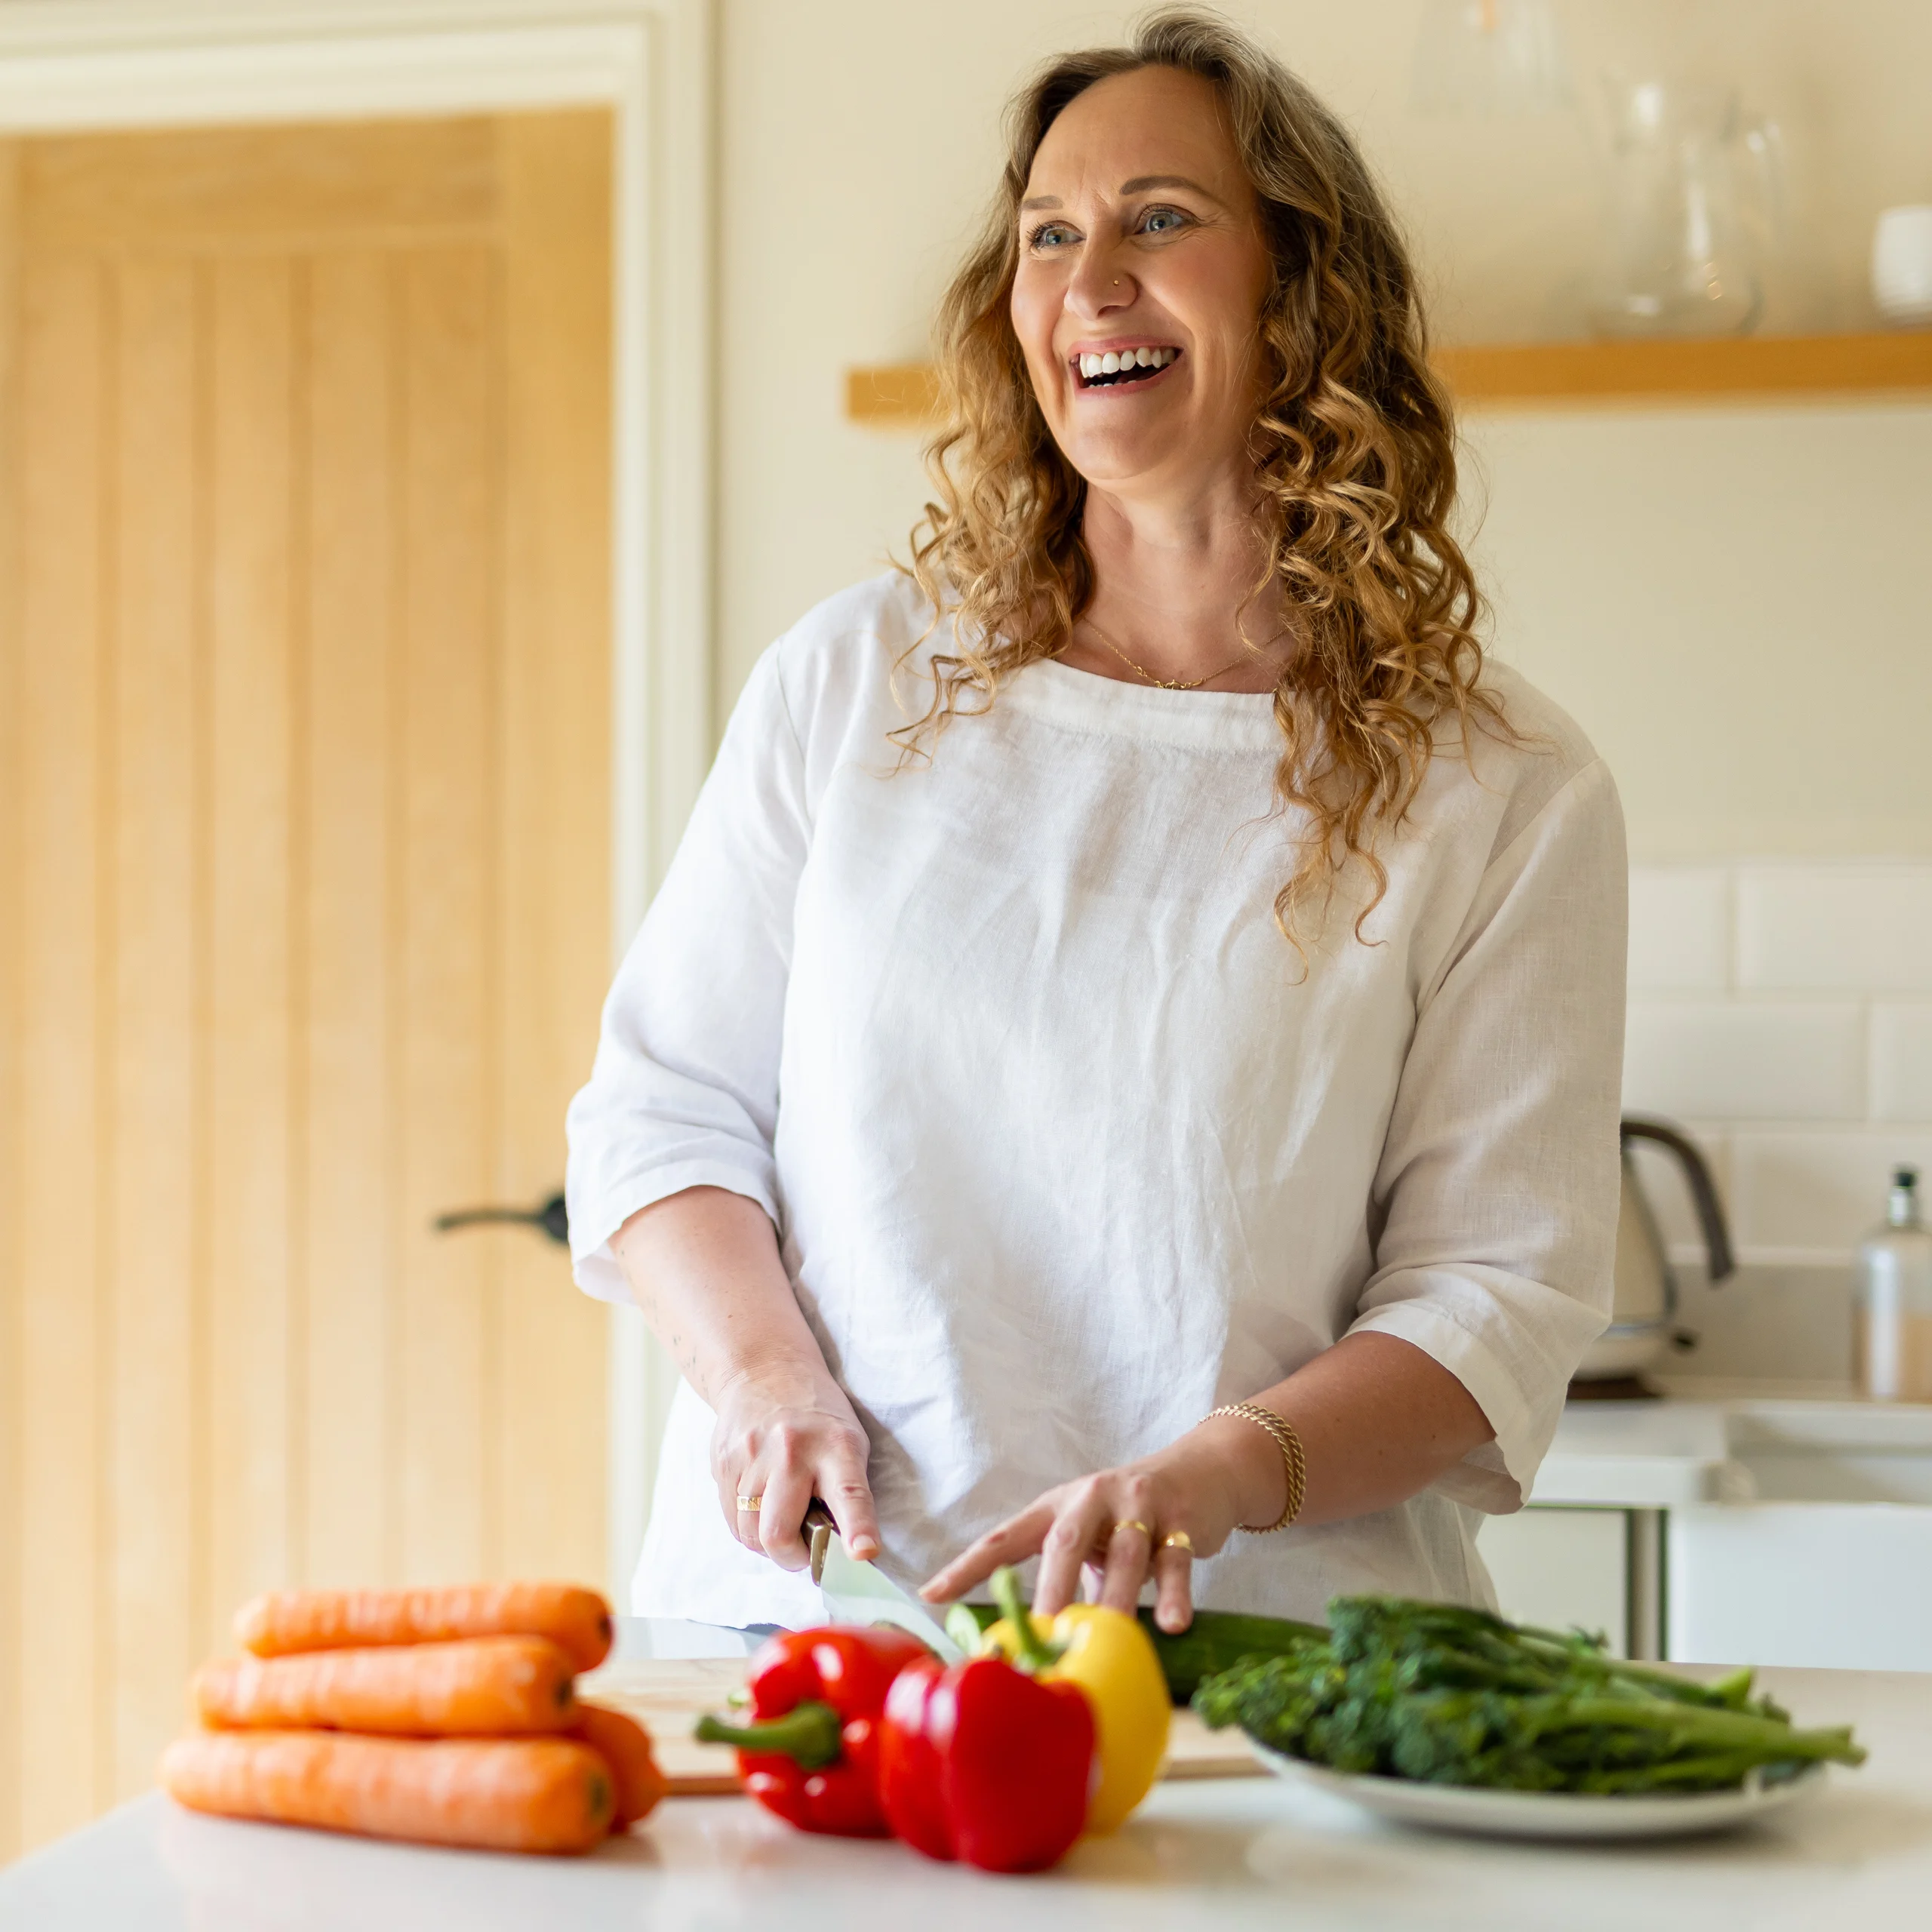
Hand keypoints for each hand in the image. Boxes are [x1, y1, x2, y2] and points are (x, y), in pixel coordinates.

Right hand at [709, 1364, 880, 1569]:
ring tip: (784, 1524)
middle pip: (777, 1531)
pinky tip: (763, 1507)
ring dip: (768, 1545)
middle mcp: (791, 1451)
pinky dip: (749, 1527)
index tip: (864, 1553)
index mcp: (836, 1446)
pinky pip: (733, 1520)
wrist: (765, 1370)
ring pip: (750, 1534)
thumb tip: (844, 1551)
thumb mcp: (848, 1441)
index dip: (857, 1528)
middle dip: (792, 1557)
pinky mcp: (723, 1463)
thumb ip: (846, 1491)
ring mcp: (751, 1456)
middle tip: (805, 1551)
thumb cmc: (818, 1417)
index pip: (849, 1493)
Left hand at [917, 1416, 1286, 1631]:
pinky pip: (1175, 1559)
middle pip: (1064, 1542)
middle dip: (1050, 1589)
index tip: (931, 1596)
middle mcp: (1092, 1498)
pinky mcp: (1182, 1519)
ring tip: (1107, 1638)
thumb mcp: (1092, 1535)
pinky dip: (1173, 1593)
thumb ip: (1069, 1576)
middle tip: (1039, 1632)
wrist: (1202, 1471)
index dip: (968, 1567)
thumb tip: (1038, 1641)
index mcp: (1058, 1506)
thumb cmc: (1131, 1518)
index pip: (1005, 1537)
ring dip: (1115, 1599)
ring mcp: (1139, 1505)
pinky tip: (1172, 1623)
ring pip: (1124, 1553)